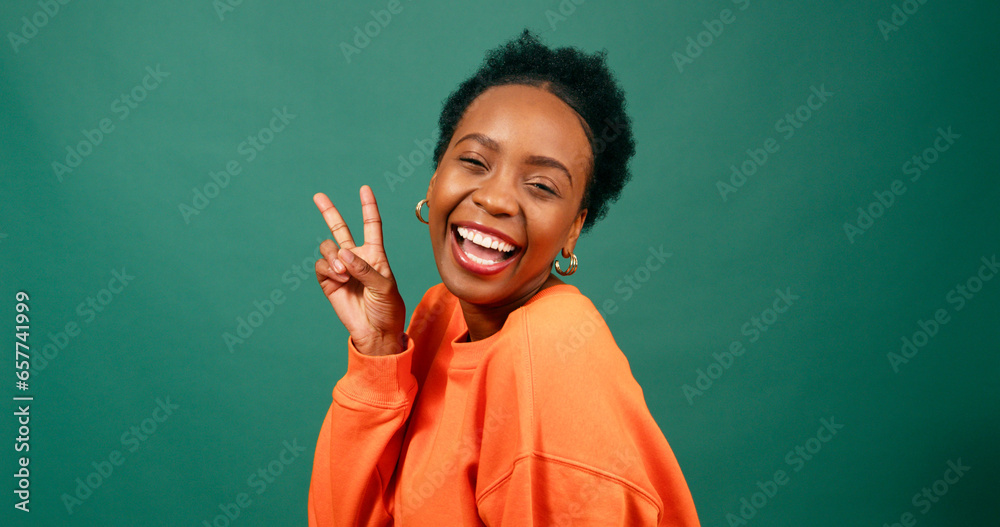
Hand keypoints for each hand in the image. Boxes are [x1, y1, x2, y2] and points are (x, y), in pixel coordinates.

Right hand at [313, 186, 406, 355]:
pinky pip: (321, 266)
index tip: (364, 189)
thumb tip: (342, 253)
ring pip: (328, 248)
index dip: (368, 207)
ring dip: (333, 256)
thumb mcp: (384, 285)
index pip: (371, 225)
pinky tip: (340, 278)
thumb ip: (364, 268)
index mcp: (375, 254)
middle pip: (340, 229)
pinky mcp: (329, 282)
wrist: (376, 331)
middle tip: (318, 196)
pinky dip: (329, 269)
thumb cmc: (387, 308)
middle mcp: (356, 257)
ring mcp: (341, 269)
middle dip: (329, 212)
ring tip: (343, 271)